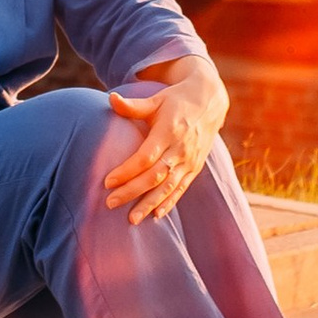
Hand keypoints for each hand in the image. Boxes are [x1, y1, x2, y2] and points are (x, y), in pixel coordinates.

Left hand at [104, 71, 223, 224]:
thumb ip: (133, 105)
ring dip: (149, 204)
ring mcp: (189, 160)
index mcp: (168, 131)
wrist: (210, 102)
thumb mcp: (156, 100)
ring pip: (168, 187)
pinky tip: (155, 215)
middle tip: (110, 203)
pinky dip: (169, 203)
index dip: (127, 171)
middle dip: (132, 192)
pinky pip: (181, 189)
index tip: (107, 182)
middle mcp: (180, 149)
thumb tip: (111, 98)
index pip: (145, 157)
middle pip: (155, 176)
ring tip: (131, 219)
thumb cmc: (176, 101)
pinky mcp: (195, 167)